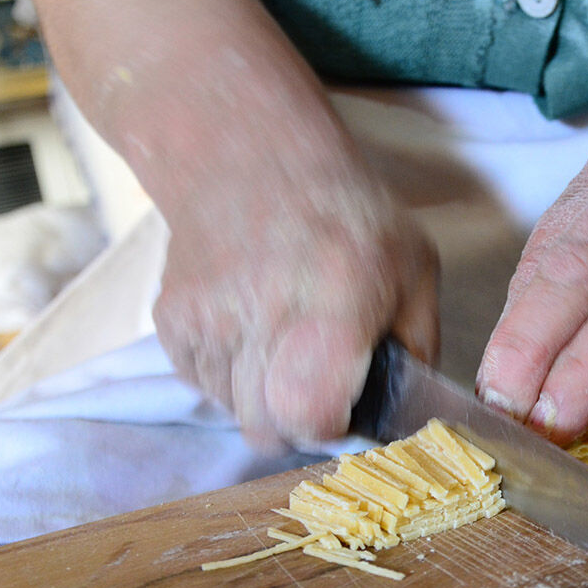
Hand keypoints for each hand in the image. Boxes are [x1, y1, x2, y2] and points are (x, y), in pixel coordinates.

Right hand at [154, 155, 437, 451]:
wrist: (250, 156)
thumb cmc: (347, 217)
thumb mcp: (414, 272)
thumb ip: (418, 351)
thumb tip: (408, 417)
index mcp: (330, 309)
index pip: (307, 416)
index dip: (330, 426)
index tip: (346, 405)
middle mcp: (259, 320)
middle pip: (267, 431)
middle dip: (298, 422)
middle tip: (320, 382)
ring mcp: (205, 323)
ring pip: (234, 412)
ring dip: (264, 399)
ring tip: (287, 344)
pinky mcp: (170, 325)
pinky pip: (204, 386)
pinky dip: (231, 376)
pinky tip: (256, 330)